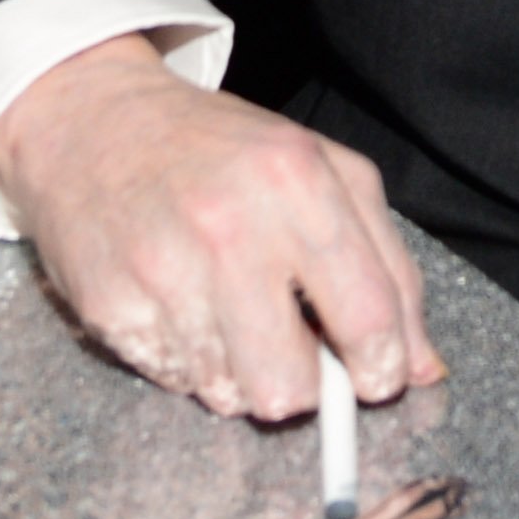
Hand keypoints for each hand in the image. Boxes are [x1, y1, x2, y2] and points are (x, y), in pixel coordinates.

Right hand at [0, 39, 438, 416]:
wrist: (93, 122)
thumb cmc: (221, 151)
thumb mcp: (322, 171)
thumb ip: (387, 265)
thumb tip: (424, 366)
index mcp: (297, 180)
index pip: (368, 314)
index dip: (384, 366)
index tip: (379, 377)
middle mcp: (229, 227)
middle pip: (291, 388)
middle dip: (304, 386)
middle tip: (293, 348)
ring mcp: (161, 271)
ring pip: (230, 397)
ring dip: (241, 373)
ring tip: (228, 313)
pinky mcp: (108, 307)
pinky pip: (173, 384)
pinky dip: (188, 362)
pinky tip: (181, 308)